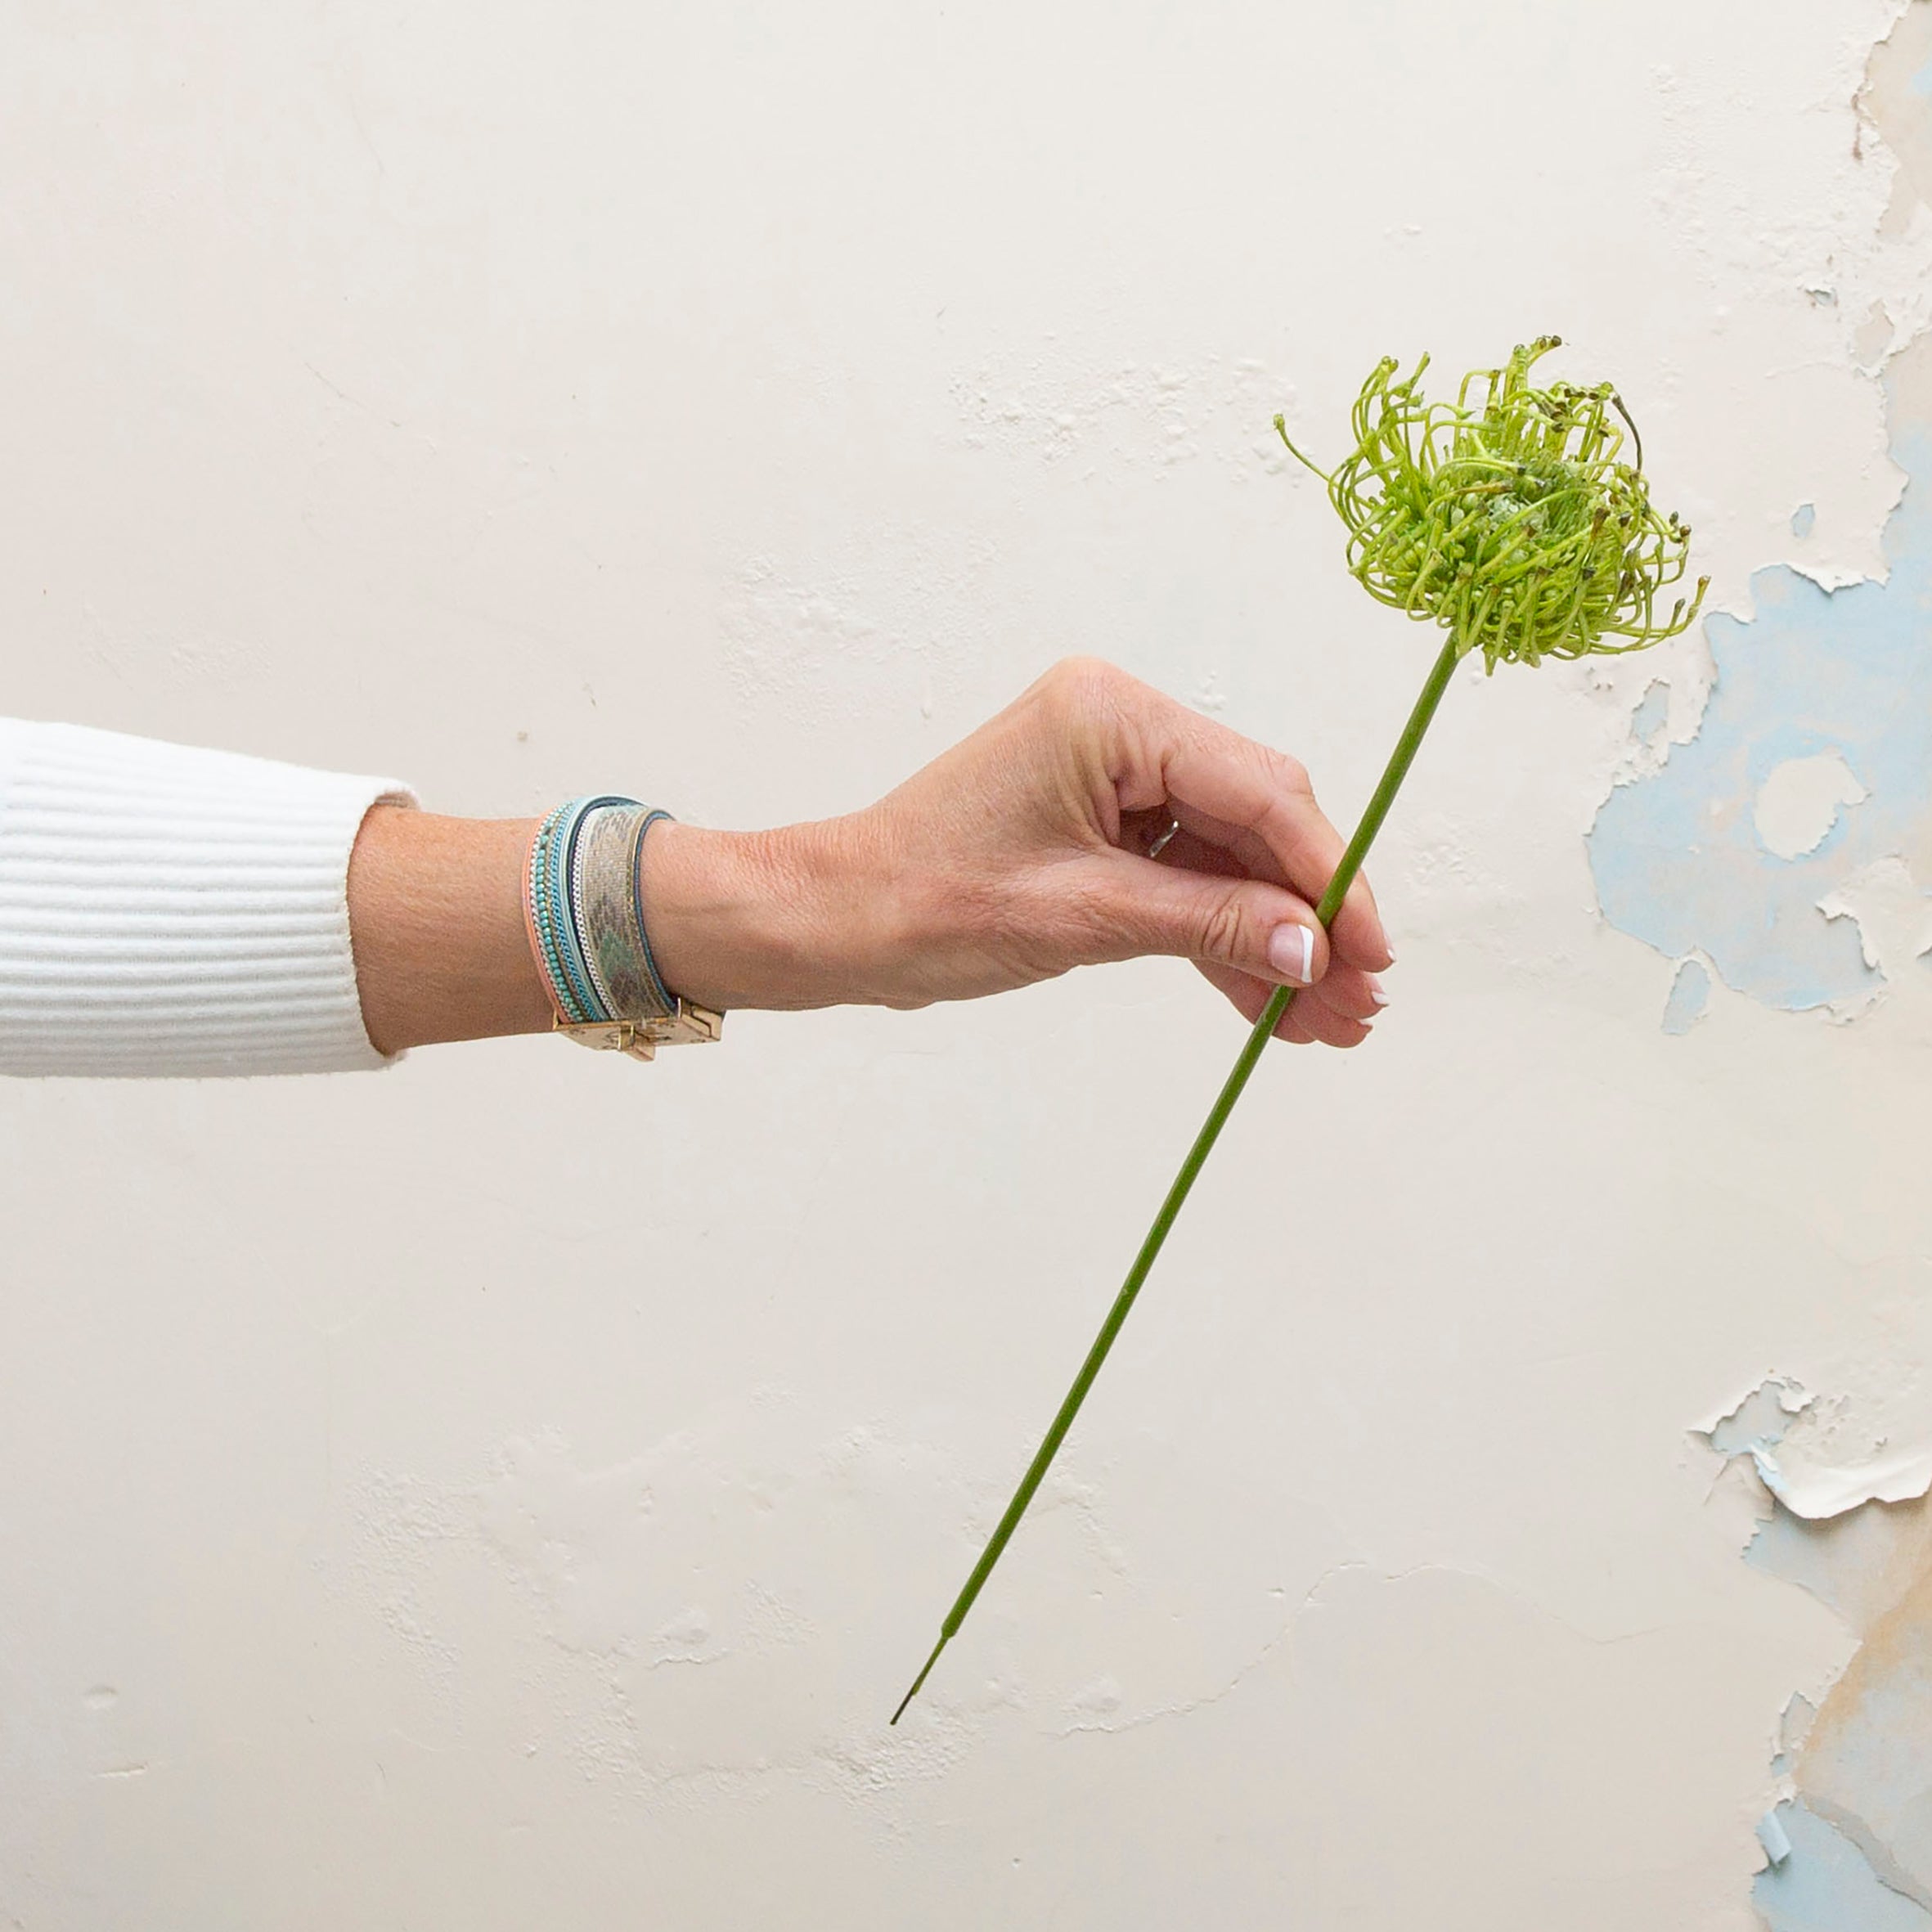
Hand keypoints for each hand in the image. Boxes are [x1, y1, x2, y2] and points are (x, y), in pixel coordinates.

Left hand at [644, 658, 1390, 1046]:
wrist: (834, 924)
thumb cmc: (925, 902)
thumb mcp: (1085, 918)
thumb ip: (1210, 924)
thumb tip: (1315, 949)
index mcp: (1111, 715)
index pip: (1258, 791)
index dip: (1327, 874)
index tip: (1373, 950)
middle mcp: (1119, 729)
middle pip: (1255, 822)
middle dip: (1309, 915)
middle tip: (1361, 998)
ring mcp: (1110, 778)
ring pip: (1227, 860)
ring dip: (1274, 938)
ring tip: (1328, 1022)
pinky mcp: (1100, 826)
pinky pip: (1184, 879)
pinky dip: (1221, 940)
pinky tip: (1269, 1005)